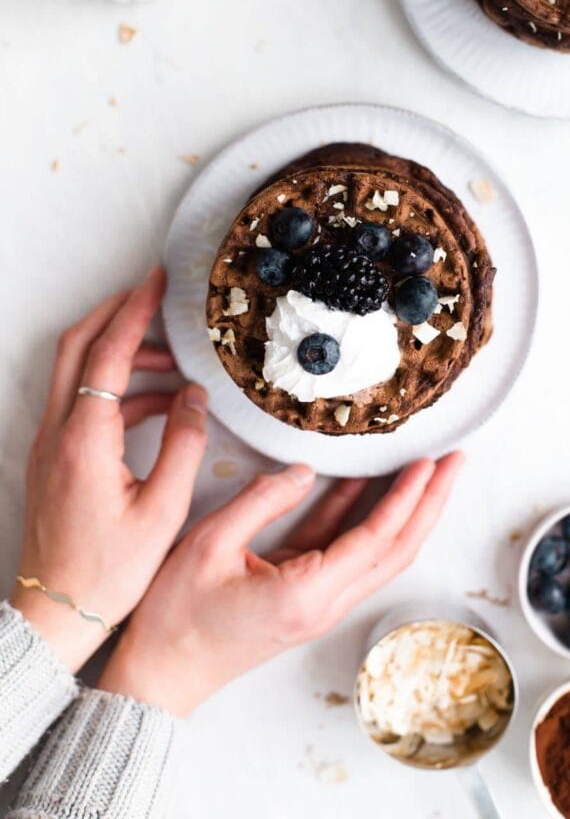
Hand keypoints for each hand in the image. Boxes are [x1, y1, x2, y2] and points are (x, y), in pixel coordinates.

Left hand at [11, 267, 207, 672]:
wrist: (58, 609)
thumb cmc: (109, 570)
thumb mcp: (163, 511)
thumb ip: (184, 446)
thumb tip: (195, 398)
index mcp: (85, 441)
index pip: (107, 354)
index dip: (134, 312)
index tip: (156, 283)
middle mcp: (59, 433)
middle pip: (78, 347)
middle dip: (115, 313)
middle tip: (152, 298)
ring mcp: (50, 444)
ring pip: (77, 372)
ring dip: (119, 354)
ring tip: (171, 362)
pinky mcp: (54, 458)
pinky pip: (81, 403)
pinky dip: (115, 389)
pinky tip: (155, 405)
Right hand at [98, 453, 462, 715]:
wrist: (161, 676)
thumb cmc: (177, 617)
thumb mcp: (209, 544)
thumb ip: (261, 501)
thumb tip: (306, 471)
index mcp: (306, 594)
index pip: (375, 539)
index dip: (407, 497)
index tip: (430, 462)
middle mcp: (325, 604)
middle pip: (396, 550)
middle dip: (430, 503)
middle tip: (454, 461)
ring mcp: (319, 605)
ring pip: (380, 554)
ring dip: (408, 513)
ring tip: (428, 472)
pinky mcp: (306, 598)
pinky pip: (347, 554)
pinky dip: (363, 519)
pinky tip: (366, 487)